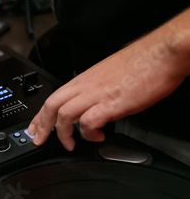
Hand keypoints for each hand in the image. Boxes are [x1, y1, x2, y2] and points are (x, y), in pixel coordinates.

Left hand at [27, 20, 189, 149]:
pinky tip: (98, 138)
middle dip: (41, 125)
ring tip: (70, 145)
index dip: (40, 114)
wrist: (163, 53)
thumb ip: (95, 90)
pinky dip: (89, 134)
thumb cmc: (142, 63)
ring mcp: (97, 94)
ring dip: (63, 134)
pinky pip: (89, 122)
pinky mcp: (112, 103)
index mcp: (84, 79)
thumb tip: (91, 105)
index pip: (53, 97)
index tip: (34, 127)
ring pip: (64, 114)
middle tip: (39, 140)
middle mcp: (86, 85)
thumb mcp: (109, 76)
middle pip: (51, 105)